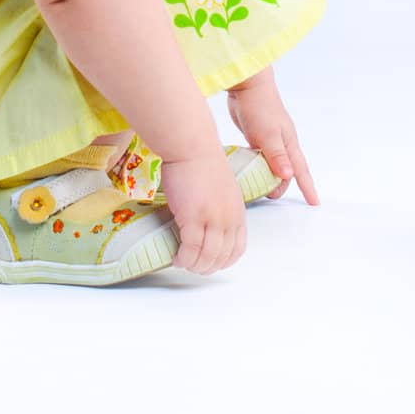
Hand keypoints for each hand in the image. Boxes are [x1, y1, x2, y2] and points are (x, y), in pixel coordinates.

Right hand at [158, 148, 246, 274]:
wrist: (192, 146)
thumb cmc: (201, 162)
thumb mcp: (221, 188)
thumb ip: (219, 207)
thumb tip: (206, 223)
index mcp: (237, 211)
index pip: (237, 248)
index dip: (224, 261)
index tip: (210, 262)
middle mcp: (229, 218)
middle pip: (222, 256)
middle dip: (207, 267)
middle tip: (192, 266)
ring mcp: (212, 218)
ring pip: (207, 256)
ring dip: (195, 266)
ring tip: (183, 263)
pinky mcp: (194, 216)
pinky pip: (191, 248)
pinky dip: (184, 258)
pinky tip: (177, 258)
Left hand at [227, 68, 320, 203]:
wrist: (248, 85)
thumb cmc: (260, 107)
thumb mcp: (268, 134)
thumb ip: (276, 156)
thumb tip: (288, 177)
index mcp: (289, 144)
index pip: (301, 170)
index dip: (308, 187)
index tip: (315, 203)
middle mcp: (282, 143)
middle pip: (286, 171)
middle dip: (281, 186)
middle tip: (269, 197)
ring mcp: (270, 139)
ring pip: (273, 165)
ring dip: (268, 177)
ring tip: (260, 188)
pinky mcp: (257, 135)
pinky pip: (261, 156)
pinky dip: (257, 166)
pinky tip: (249, 170)